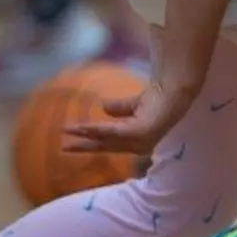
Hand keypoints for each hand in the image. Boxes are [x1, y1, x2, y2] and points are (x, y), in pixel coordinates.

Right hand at [64, 76, 196, 157]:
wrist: (173, 88)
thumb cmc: (158, 97)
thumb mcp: (133, 106)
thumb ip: (119, 109)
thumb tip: (102, 107)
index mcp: (135, 141)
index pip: (109, 144)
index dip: (90, 143)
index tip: (69, 143)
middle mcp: (138, 145)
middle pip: (106, 146)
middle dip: (83, 146)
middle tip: (62, 147)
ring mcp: (141, 140)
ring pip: (108, 139)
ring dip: (87, 134)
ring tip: (68, 129)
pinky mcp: (142, 132)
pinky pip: (116, 132)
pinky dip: (100, 130)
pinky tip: (86, 126)